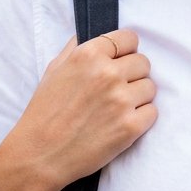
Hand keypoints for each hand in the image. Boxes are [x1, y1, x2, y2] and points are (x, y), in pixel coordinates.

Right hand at [0, 29, 155, 190]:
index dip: (126, 50)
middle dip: (132, 74)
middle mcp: (107, 74)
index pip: (129, 38)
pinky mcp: (130, 127)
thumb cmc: (44, 112)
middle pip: (143, 62)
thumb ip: (78, 47)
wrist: (39, 156)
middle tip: (116, 89)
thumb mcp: (55, 69)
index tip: (120, 61)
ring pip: (150, 87)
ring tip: (117, 108)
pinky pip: (152, 112)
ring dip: (138, 96)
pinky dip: (141, 118)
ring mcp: (121, 100)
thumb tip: (97, 34)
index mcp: (88, 55)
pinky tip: (121, 122)